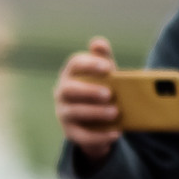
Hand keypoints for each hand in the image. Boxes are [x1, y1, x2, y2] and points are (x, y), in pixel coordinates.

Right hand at [55, 37, 122, 163]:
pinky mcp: (70, 133)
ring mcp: (64, 113)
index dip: (90, 64)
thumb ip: (103, 58)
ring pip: (75, 112)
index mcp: (71, 74)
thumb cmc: (101, 90)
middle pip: (69, 89)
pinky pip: (82, 136)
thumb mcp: (105, 75)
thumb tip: (97, 43)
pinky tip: (116, 133)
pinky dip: (100, 136)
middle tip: (109, 94)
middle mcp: (62, 92)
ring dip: (95, 112)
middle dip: (89, 91)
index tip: (108, 68)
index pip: (74, 64)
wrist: (98, 122)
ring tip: (115, 113)